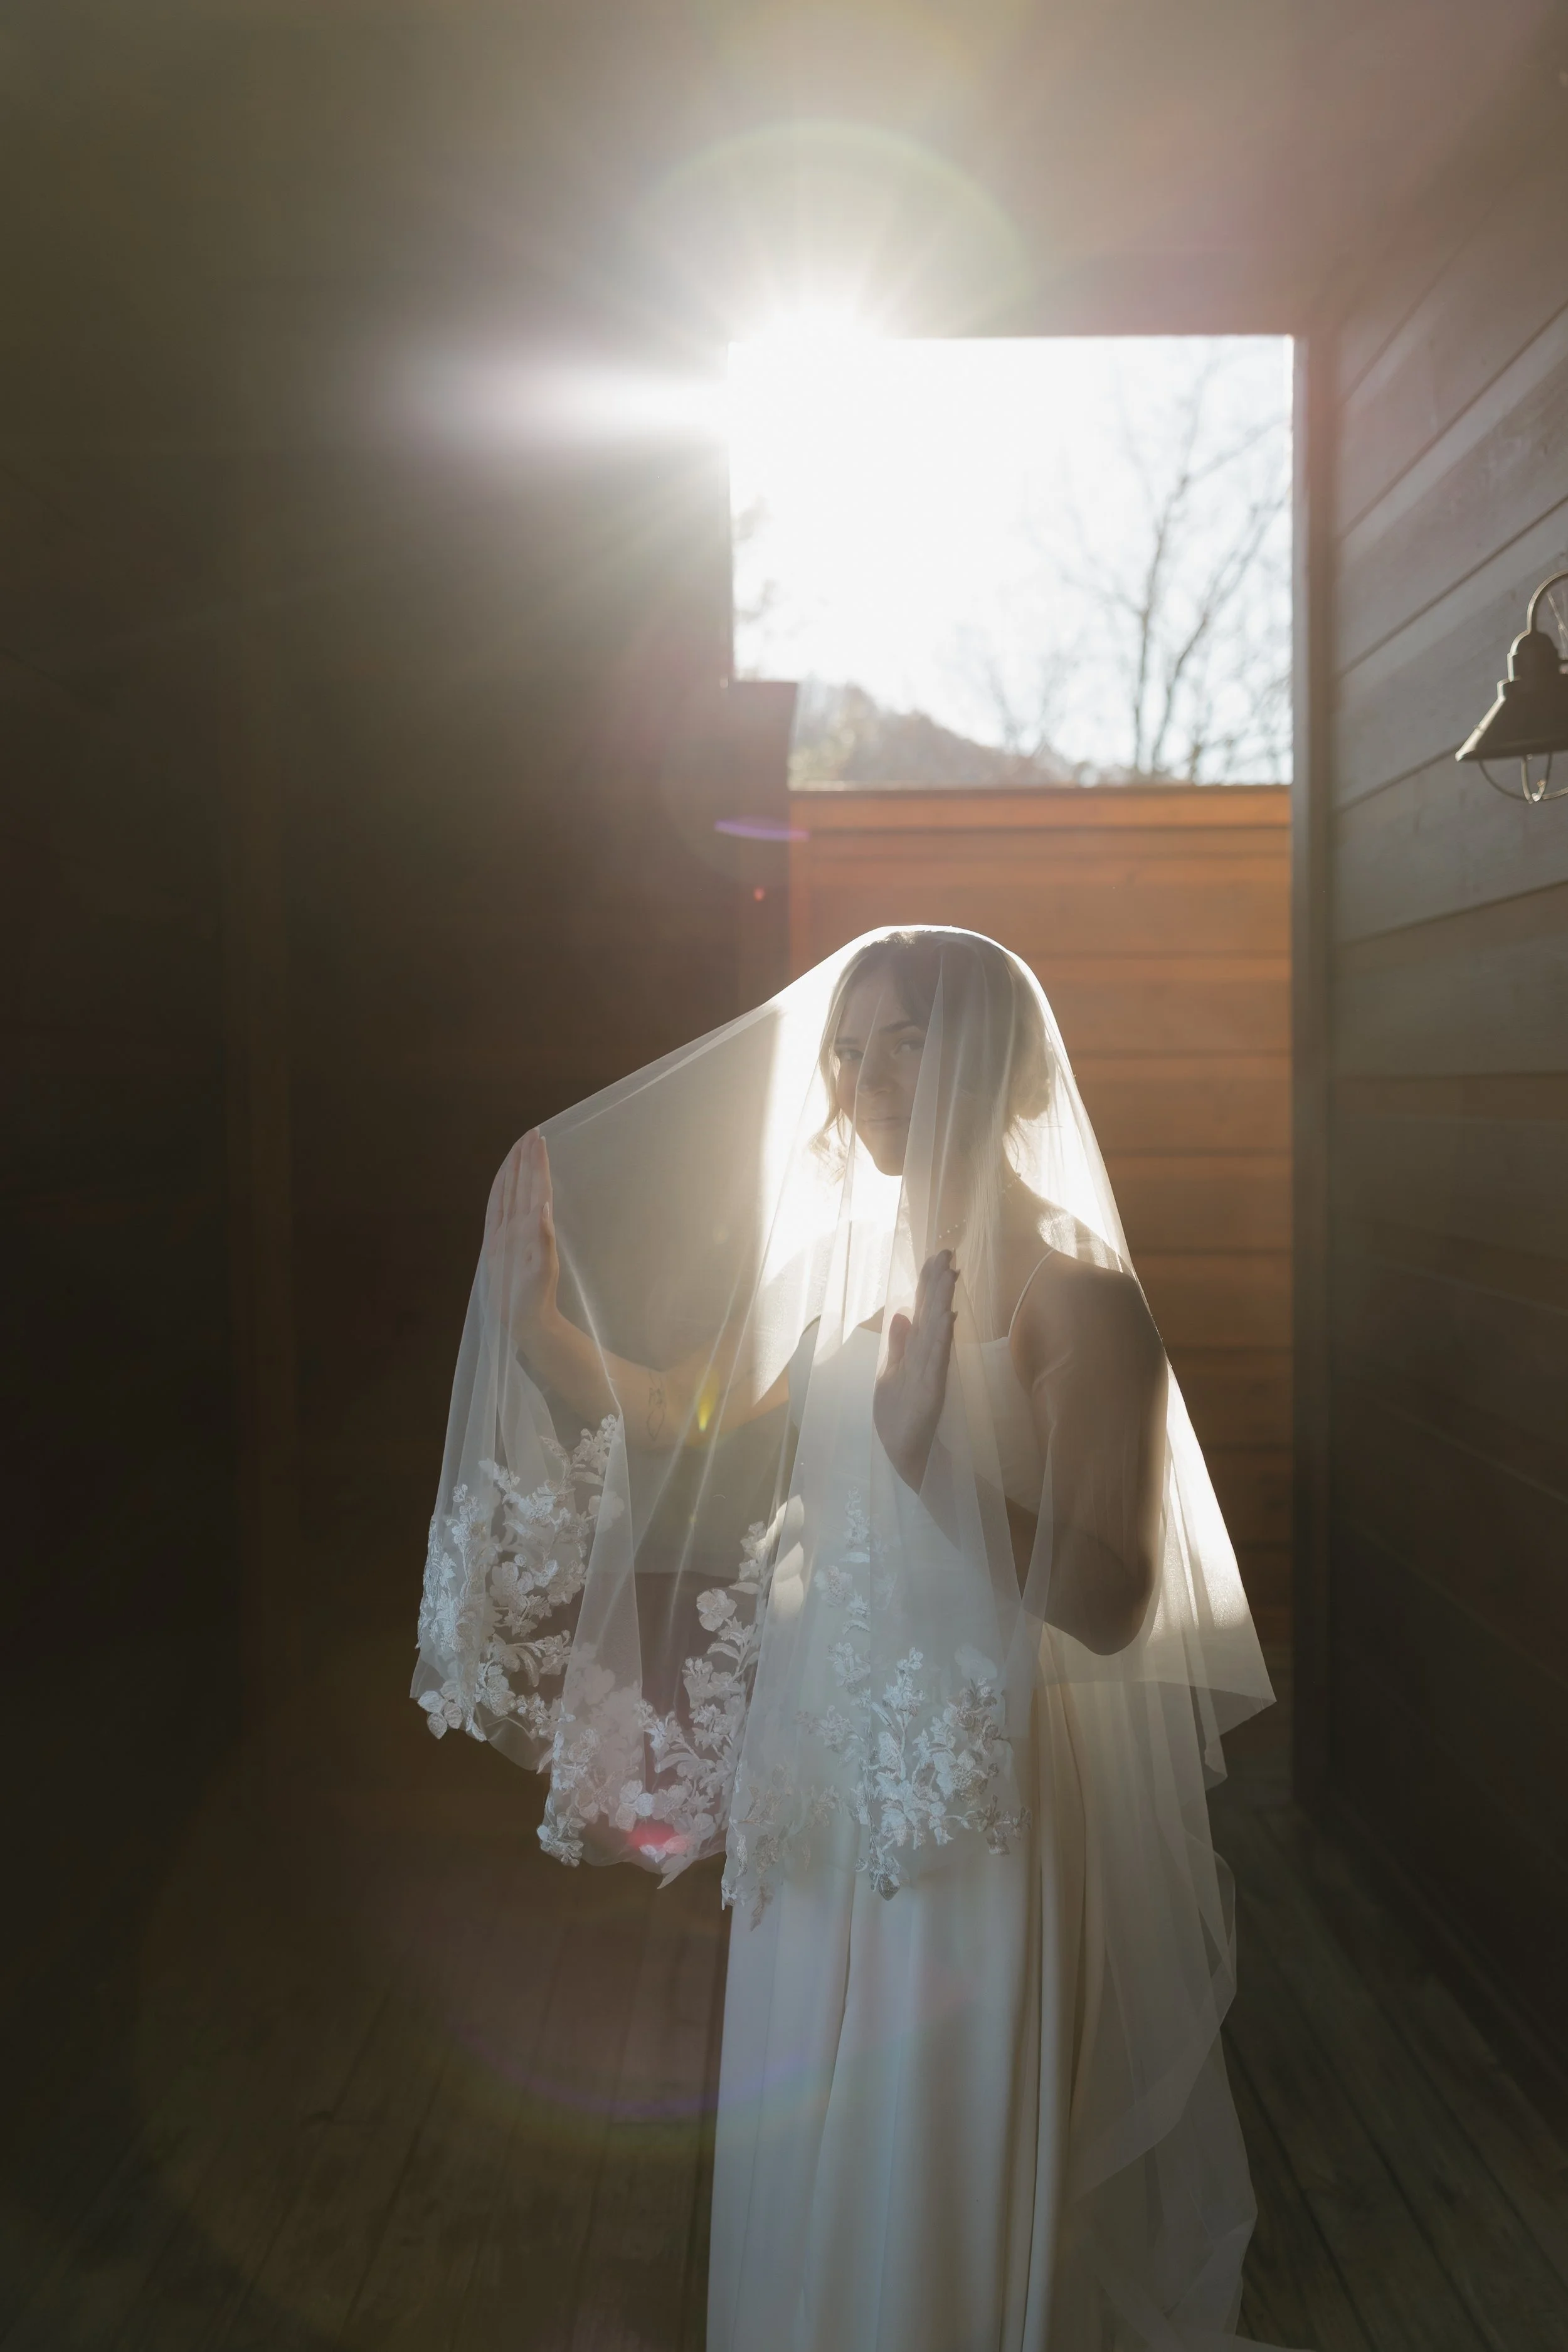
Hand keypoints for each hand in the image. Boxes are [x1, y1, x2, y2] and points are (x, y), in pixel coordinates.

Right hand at [489, 1129, 559, 1346]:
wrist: (527, 1321)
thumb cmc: (536, 1298)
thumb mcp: (542, 1269)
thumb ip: (543, 1238)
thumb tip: (543, 1205)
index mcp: (534, 1227)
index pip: (536, 1188)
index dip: (536, 1164)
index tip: (538, 1140)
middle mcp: (522, 1225)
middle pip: (524, 1184)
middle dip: (526, 1159)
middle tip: (530, 1133)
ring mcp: (508, 1232)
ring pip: (511, 1193)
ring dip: (514, 1171)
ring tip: (517, 1148)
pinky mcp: (496, 1243)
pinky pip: (495, 1210)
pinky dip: (498, 1192)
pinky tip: (500, 1181)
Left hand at [873, 1250, 957, 1490]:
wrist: (905, 1457)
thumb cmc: (901, 1418)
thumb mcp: (891, 1376)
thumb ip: (899, 1347)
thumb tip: (902, 1313)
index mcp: (916, 1353)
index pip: (924, 1312)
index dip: (928, 1284)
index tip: (936, 1256)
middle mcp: (926, 1358)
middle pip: (933, 1315)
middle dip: (938, 1284)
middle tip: (947, 1252)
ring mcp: (930, 1374)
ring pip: (937, 1332)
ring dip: (942, 1303)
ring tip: (950, 1274)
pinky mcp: (930, 1393)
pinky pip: (937, 1362)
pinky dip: (942, 1340)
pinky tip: (947, 1319)